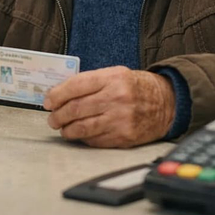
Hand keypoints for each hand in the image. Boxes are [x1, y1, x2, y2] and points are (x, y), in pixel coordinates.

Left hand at [44, 66, 175, 147]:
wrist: (166, 103)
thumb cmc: (135, 87)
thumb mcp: (115, 74)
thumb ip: (90, 82)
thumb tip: (60, 93)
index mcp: (112, 78)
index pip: (75, 86)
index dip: (56, 95)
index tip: (48, 101)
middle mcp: (116, 98)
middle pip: (76, 109)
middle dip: (58, 115)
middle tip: (52, 118)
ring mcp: (121, 119)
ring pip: (82, 128)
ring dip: (66, 129)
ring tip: (61, 127)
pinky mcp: (124, 137)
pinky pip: (95, 140)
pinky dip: (82, 138)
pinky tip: (79, 134)